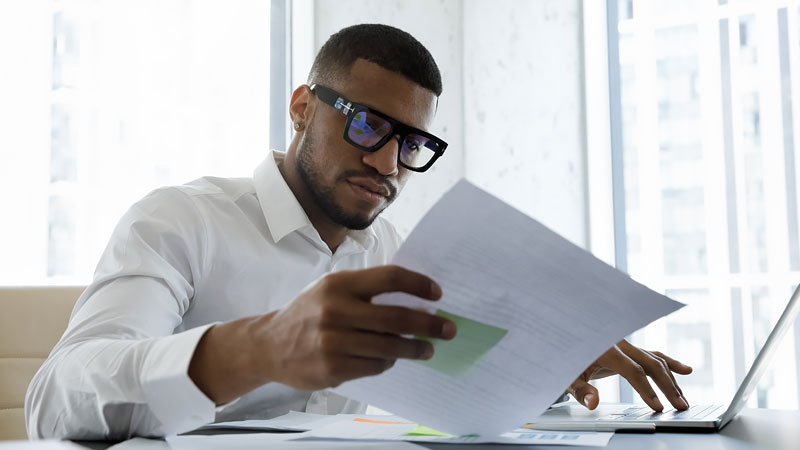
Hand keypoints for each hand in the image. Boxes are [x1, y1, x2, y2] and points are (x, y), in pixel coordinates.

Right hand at [254, 265, 455, 389]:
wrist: (268, 345)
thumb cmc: (308, 314)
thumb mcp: (330, 290)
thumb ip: (365, 291)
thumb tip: (414, 299)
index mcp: (338, 285)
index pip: (389, 278)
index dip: (418, 285)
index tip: (437, 294)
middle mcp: (335, 310)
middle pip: (396, 317)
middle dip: (429, 324)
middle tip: (448, 328)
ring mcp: (333, 342)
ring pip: (390, 346)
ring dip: (415, 348)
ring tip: (428, 348)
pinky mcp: (332, 368)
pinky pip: (375, 366)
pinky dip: (389, 363)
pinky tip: (392, 359)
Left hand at [568, 339, 692, 411]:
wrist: (565, 339)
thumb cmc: (565, 359)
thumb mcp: (568, 376)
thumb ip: (580, 390)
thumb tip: (593, 403)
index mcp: (605, 348)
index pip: (632, 370)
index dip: (646, 389)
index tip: (658, 406)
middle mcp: (619, 343)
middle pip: (650, 363)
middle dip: (668, 386)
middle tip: (680, 406)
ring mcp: (626, 345)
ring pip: (655, 360)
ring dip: (671, 380)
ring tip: (683, 401)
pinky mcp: (629, 350)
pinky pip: (652, 354)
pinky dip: (669, 362)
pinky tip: (686, 370)